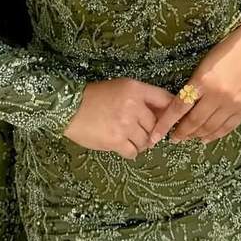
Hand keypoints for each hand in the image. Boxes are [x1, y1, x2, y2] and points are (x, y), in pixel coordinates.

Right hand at [62, 77, 180, 159]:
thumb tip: (162, 116)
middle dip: (150, 130)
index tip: (171, 120)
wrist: (69, 108)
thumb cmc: (94, 97)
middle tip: (139, 131)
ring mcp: (125, 124)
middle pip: (156, 124)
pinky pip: (133, 152)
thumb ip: (141, 98)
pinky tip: (122, 145)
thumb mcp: (120, 88)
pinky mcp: (115, 141)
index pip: (165, 99)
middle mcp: (133, 106)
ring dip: (140, 143)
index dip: (171, 112)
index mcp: (135, 89)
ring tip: (128, 138)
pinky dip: (130, 151)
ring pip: (146, 141)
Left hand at [146, 22, 240, 146]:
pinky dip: (214, 135)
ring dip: (196, 136)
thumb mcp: (204, 66)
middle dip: (181, 133)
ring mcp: (233, 103)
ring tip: (189, 138)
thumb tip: (180, 110)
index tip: (156, 135)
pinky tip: (205, 138)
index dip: (166, 124)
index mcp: (202, 80)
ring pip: (210, 128)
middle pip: (194, 122)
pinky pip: (227, 128)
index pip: (179, 108)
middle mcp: (218, 94)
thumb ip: (193, 87)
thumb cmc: (225, 53)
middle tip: (173, 138)